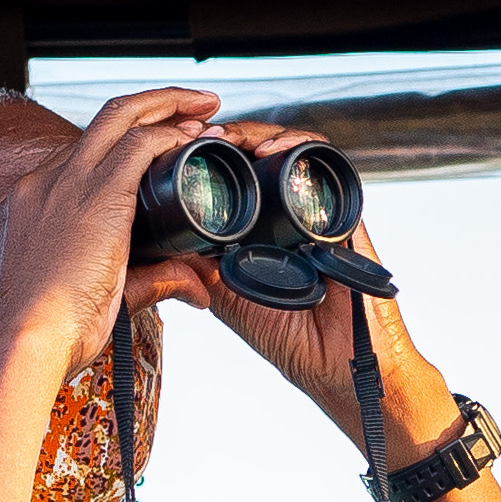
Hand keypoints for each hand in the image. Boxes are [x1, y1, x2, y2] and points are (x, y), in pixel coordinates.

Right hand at [0, 88, 223, 378]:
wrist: (24, 343)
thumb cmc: (51, 335)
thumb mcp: (100, 297)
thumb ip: (153, 282)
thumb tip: (199, 287)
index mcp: (29, 206)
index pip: (81, 157)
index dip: (126, 144)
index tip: (162, 147)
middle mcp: (42, 184)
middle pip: (102, 121)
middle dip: (152, 104)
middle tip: (196, 105)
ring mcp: (65, 184)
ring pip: (120, 117)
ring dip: (168, 105)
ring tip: (205, 104)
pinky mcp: (95, 195)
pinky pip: (138, 144)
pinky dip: (170, 134)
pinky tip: (195, 136)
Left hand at [174, 122, 456, 456]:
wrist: (340, 367)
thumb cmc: (292, 340)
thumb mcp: (228, 297)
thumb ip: (198, 266)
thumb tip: (157, 234)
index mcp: (260, 225)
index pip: (233, 171)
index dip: (204, 155)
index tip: (174, 149)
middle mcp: (288, 209)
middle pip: (256, 149)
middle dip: (225, 136)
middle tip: (197, 137)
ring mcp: (316, 206)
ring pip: (286, 146)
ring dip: (255, 134)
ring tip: (226, 140)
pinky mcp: (343, 210)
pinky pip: (324, 163)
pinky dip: (299, 146)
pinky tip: (271, 150)